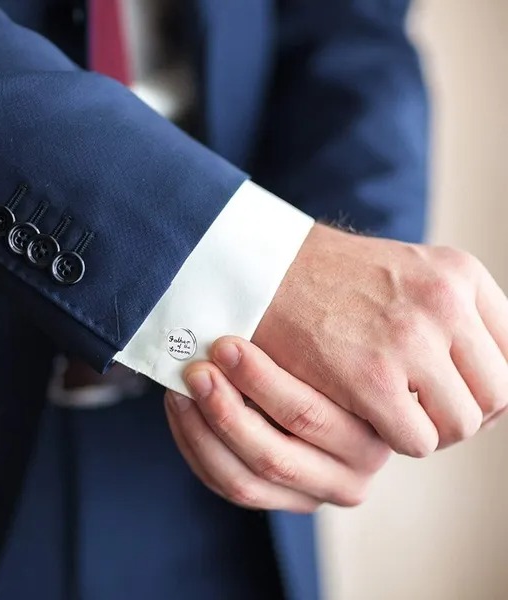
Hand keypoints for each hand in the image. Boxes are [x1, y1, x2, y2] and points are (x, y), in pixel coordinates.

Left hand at [164, 337, 389, 512]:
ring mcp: (309, 498)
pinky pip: (225, 485)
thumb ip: (295, 352)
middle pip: (273, 457)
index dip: (259, 380)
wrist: (333, 395)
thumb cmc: (325, 361)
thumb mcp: (325, 357)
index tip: (224, 346)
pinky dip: (196, 447)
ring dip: (202, 432)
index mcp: (370, 440)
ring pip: (242, 481)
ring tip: (181, 389)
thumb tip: (231, 336)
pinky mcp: (277, 502)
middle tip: (196, 371)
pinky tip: (182, 410)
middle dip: (224, 410)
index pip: (306, 415)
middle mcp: (348, 479)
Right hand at [252, 224, 507, 456]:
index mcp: (460, 275)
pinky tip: (371, 416)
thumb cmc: (331, 280)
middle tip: (426, 410)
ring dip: (432, 430)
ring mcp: (409, 339)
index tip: (457, 393)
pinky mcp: (371, 377)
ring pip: (461, 424)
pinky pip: (417, 440)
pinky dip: (398, 439)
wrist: (266, 272)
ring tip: (398, 414)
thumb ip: (454, 316)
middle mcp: (444, 302)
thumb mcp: (409, 273)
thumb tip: (489, 383)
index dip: (487, 384)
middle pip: (498, 394)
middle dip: (464, 412)